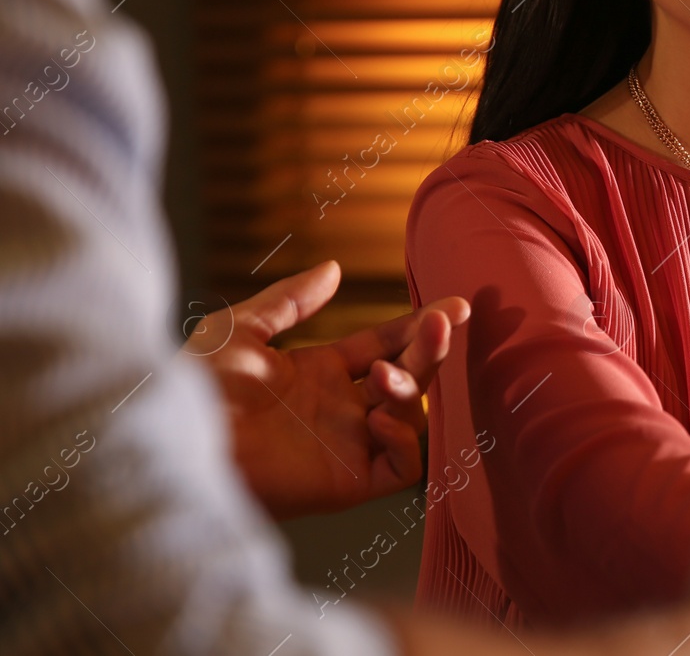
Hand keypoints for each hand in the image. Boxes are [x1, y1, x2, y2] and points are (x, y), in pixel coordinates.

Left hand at [187, 260, 468, 518]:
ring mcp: (347, 445)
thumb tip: (334, 268)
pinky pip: (403, 466)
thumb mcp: (240, 329)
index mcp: (318, 373)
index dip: (419, 326)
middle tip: (444, 324)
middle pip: (408, 375)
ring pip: (412, 417)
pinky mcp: (348, 482)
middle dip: (430, 348)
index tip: (453, 306)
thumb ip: (290, 300)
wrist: (176, 443)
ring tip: (382, 374)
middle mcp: (340, 409)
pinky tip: (378, 416)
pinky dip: (405, 438)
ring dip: (411, 389)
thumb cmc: (194, 388)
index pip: (384, 345)